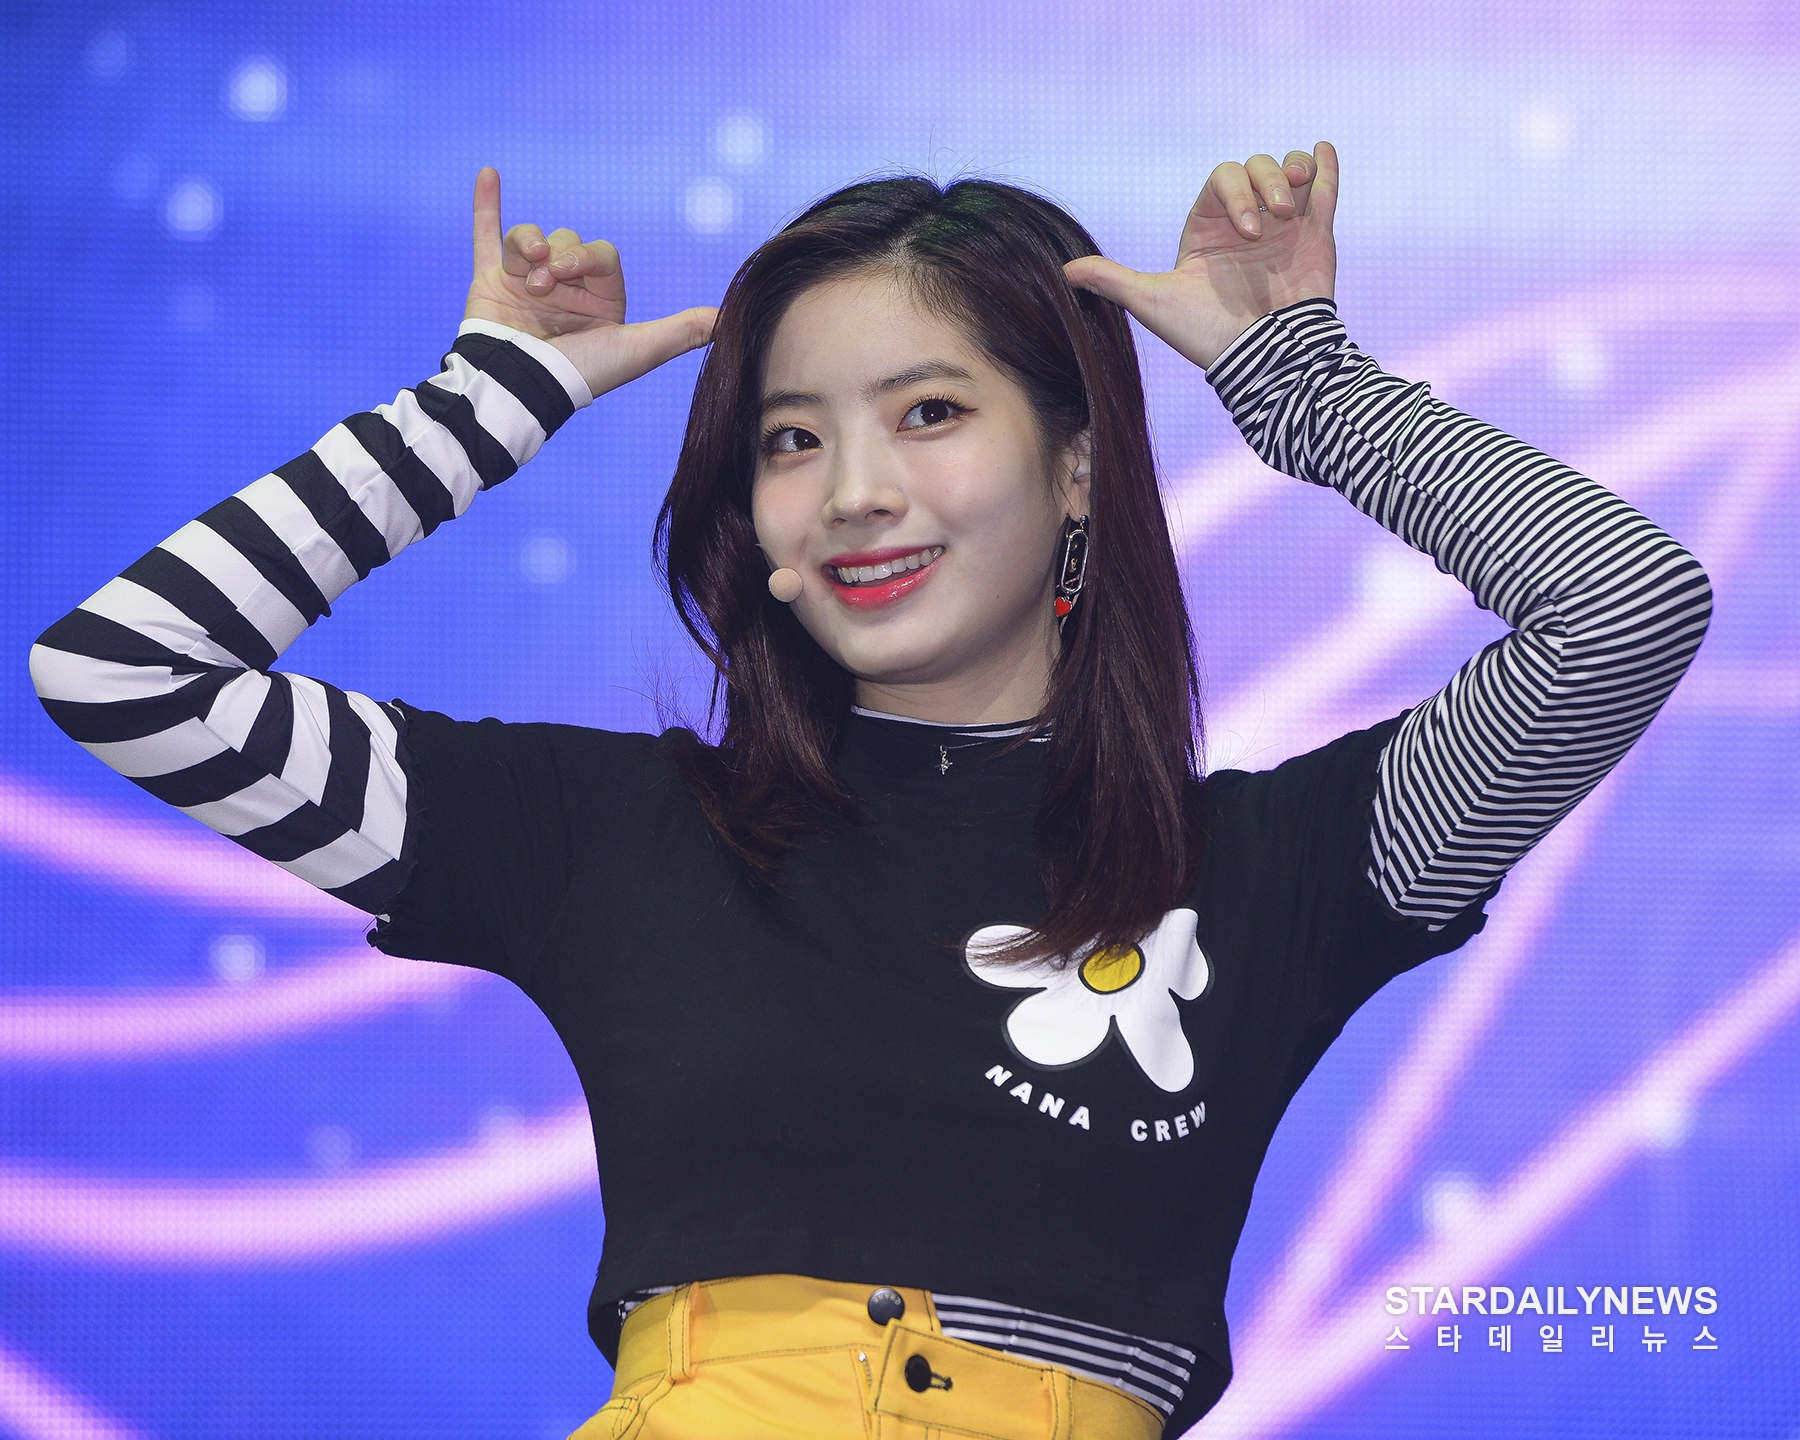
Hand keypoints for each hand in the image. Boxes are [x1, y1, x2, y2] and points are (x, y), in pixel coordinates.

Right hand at [464, 167, 717, 398]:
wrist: (518, 386)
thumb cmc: (580, 373)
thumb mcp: (638, 350)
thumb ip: (682, 331)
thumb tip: (730, 318)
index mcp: (600, 302)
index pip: (601, 254)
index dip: (585, 255)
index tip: (567, 270)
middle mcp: (564, 291)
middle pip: (566, 241)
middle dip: (556, 255)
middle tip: (544, 282)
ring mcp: (524, 284)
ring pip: (529, 238)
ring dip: (525, 245)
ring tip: (523, 272)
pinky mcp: (488, 282)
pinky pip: (488, 236)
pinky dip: (487, 206)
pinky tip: (488, 173)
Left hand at [1064, 141, 1337, 370]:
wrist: (1264, 359)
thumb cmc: (1207, 335)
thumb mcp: (1154, 303)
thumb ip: (1114, 281)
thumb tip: (1064, 270)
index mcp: (1209, 231)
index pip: (1222, 181)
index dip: (1235, 192)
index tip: (1247, 229)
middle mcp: (1246, 224)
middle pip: (1257, 169)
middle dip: (1268, 180)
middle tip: (1275, 215)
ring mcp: (1284, 229)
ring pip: (1291, 173)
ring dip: (1296, 168)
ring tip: (1300, 181)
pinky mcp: (1317, 238)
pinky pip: (1324, 193)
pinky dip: (1327, 169)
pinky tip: (1324, 151)